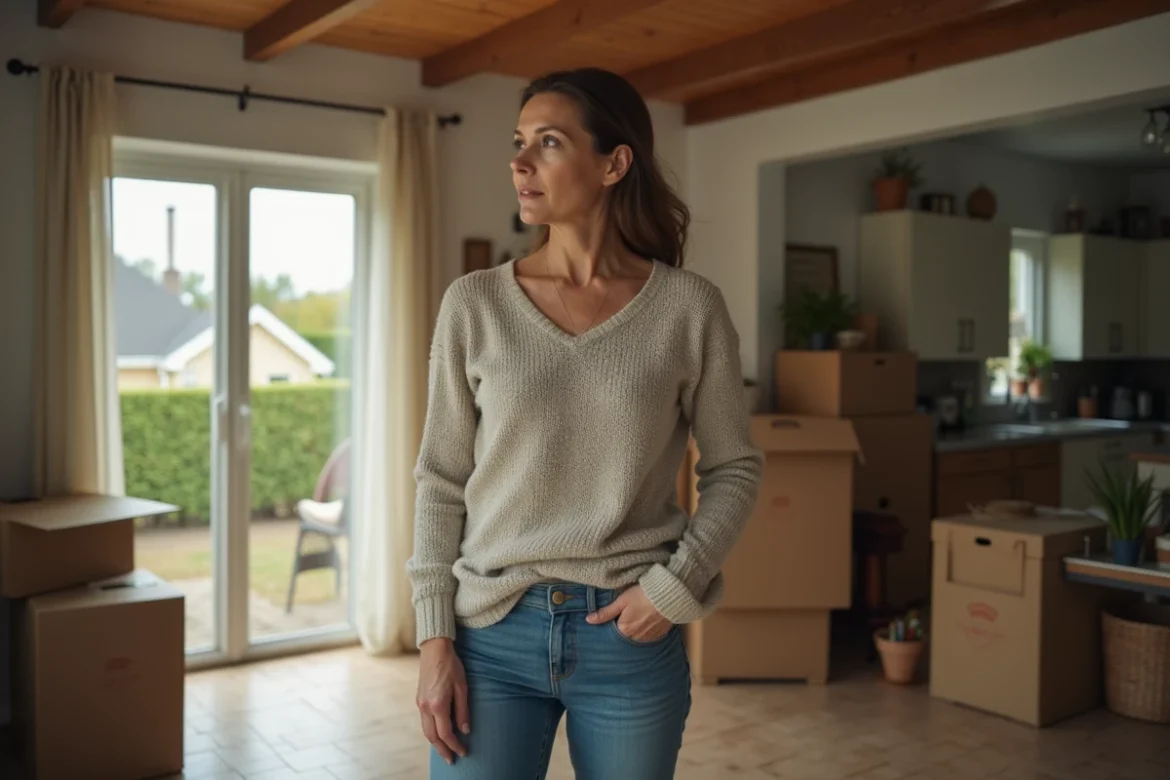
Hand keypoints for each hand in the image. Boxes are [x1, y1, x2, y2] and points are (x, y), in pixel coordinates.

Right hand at [416, 637, 469, 764]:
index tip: (463, 752)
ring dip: (435, 743)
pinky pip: (424, 722)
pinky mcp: (419, 699)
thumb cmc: (451, 666)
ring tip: (445, 750)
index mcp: (438, 705)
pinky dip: (431, 731)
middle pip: (432, 737)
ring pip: (426, 730)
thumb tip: (465, 730)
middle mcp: (426, 707)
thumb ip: (463, 710)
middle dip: (442, 750)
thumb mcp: (462, 687)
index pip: (446, 734)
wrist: (434, 650)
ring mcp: (420, 704)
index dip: (455, 745)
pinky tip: (439, 733)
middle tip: (452, 760)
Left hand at [586, 585, 672, 641]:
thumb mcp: (622, 600)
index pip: (612, 631)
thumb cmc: (644, 595)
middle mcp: (636, 638)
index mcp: (624, 630)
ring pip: (637, 636)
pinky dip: (646, 629)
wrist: (670, 595)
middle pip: (624, 634)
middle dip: (624, 625)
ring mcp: (649, 638)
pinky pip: (648, 636)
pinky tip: (648, 618)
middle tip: (629, 612)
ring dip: (636, 628)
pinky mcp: (660, 635)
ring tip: (639, 614)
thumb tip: (588, 620)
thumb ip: (605, 612)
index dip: (613, 621)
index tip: (616, 613)